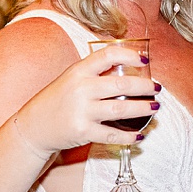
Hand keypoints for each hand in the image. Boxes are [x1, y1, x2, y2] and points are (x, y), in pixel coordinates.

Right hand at [10, 41, 157, 159]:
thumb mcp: (72, 78)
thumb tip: (128, 69)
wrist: (35, 126)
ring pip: (121, 110)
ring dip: (143, 109)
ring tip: (155, 107)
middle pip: (121, 85)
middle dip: (144, 86)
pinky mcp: (83, 132)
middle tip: (157, 88)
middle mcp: (81, 89)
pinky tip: (139, 135)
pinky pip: (113, 134)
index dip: (130, 55)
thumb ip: (95, 73)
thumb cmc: (58, 100)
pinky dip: (129, 136)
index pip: (108, 55)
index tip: (145, 59)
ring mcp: (82, 111)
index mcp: (79, 70)